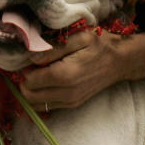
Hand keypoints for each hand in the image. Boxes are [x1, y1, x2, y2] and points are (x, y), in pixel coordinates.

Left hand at [19, 31, 144, 110]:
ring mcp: (70, 102)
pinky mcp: (72, 105)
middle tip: (31, 68)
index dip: (25, 69)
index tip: (30, 59)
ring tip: (38, 75)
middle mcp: (66, 93)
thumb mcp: (78, 38)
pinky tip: (46, 83)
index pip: (30, 80)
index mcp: (65, 75)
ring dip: (31, 91)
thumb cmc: (100, 45)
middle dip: (24, 82)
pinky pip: (46, 107)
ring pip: (36, 104)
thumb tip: (30, 57)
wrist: (120, 62)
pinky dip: (40, 97)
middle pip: (29, 96)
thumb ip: (53, 48)